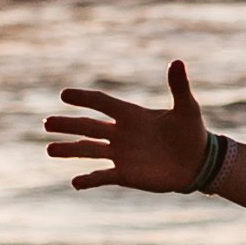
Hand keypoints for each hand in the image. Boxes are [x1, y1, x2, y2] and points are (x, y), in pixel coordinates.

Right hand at [45, 59, 209, 193]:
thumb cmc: (192, 132)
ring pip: (89, 150)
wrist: (199, 163)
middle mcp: (121, 133)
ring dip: (69, 150)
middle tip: (46, 123)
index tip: (64, 95)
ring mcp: (121, 154)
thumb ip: (178, 87)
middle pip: (88, 127)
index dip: (84, 98)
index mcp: (131, 115)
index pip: (102, 103)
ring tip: (49, 150)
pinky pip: (103, 176)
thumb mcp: (187, 108)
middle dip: (67, 125)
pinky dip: (89, 179)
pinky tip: (75, 183)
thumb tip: (178, 61)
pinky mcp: (126, 174)